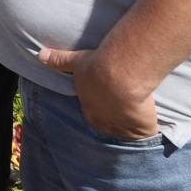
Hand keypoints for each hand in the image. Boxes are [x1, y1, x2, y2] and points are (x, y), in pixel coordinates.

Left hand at [38, 45, 158, 140]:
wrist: (120, 74)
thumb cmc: (96, 66)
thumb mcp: (75, 61)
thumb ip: (59, 61)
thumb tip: (40, 55)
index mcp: (88, 107)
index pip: (93, 113)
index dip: (100, 109)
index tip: (108, 103)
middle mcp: (103, 121)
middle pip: (109, 126)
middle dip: (115, 121)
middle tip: (125, 112)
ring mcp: (122, 127)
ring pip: (126, 132)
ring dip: (130, 128)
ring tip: (138, 121)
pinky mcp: (141, 128)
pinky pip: (144, 135)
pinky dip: (147, 133)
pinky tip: (151, 129)